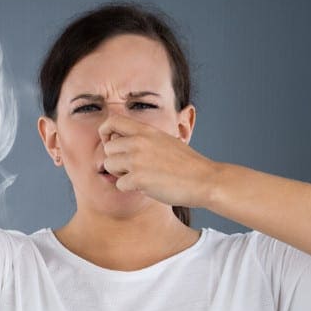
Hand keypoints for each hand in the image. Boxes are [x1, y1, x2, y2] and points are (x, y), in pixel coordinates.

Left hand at [97, 114, 219, 208]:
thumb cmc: (186, 164)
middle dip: (115, 160)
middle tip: (131, 168)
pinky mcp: (138, 178)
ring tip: (140, 176)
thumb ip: (145, 139)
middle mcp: (139, 141)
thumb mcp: (165, 141)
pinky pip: (119, 184)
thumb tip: (124, 141)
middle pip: (107, 148)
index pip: (111, 121)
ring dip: (121, 174)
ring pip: (109, 165)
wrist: (205, 180)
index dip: (106, 133)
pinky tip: (147, 186)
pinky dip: (130, 188)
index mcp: (146, 130)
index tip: (114, 144)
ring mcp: (138, 159)